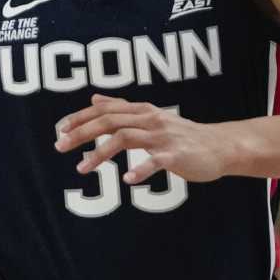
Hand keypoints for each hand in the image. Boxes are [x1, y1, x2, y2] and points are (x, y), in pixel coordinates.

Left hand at [55, 95, 239, 183]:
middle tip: (60, 146)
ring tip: (81, 168)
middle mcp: (150, 119)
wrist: (220, 146)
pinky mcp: (177, 155)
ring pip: (126, 138)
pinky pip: (155, 161)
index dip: (80, 118)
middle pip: (110, 121)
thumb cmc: (183, 135)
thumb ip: (122, 109)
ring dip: (100, 153)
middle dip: (82, 133)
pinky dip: (141, 170)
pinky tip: (127, 180)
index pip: (105, 110)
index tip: (60, 130)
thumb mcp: (151, 117)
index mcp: (142, 111)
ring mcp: (163, 137)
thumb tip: (94, 99)